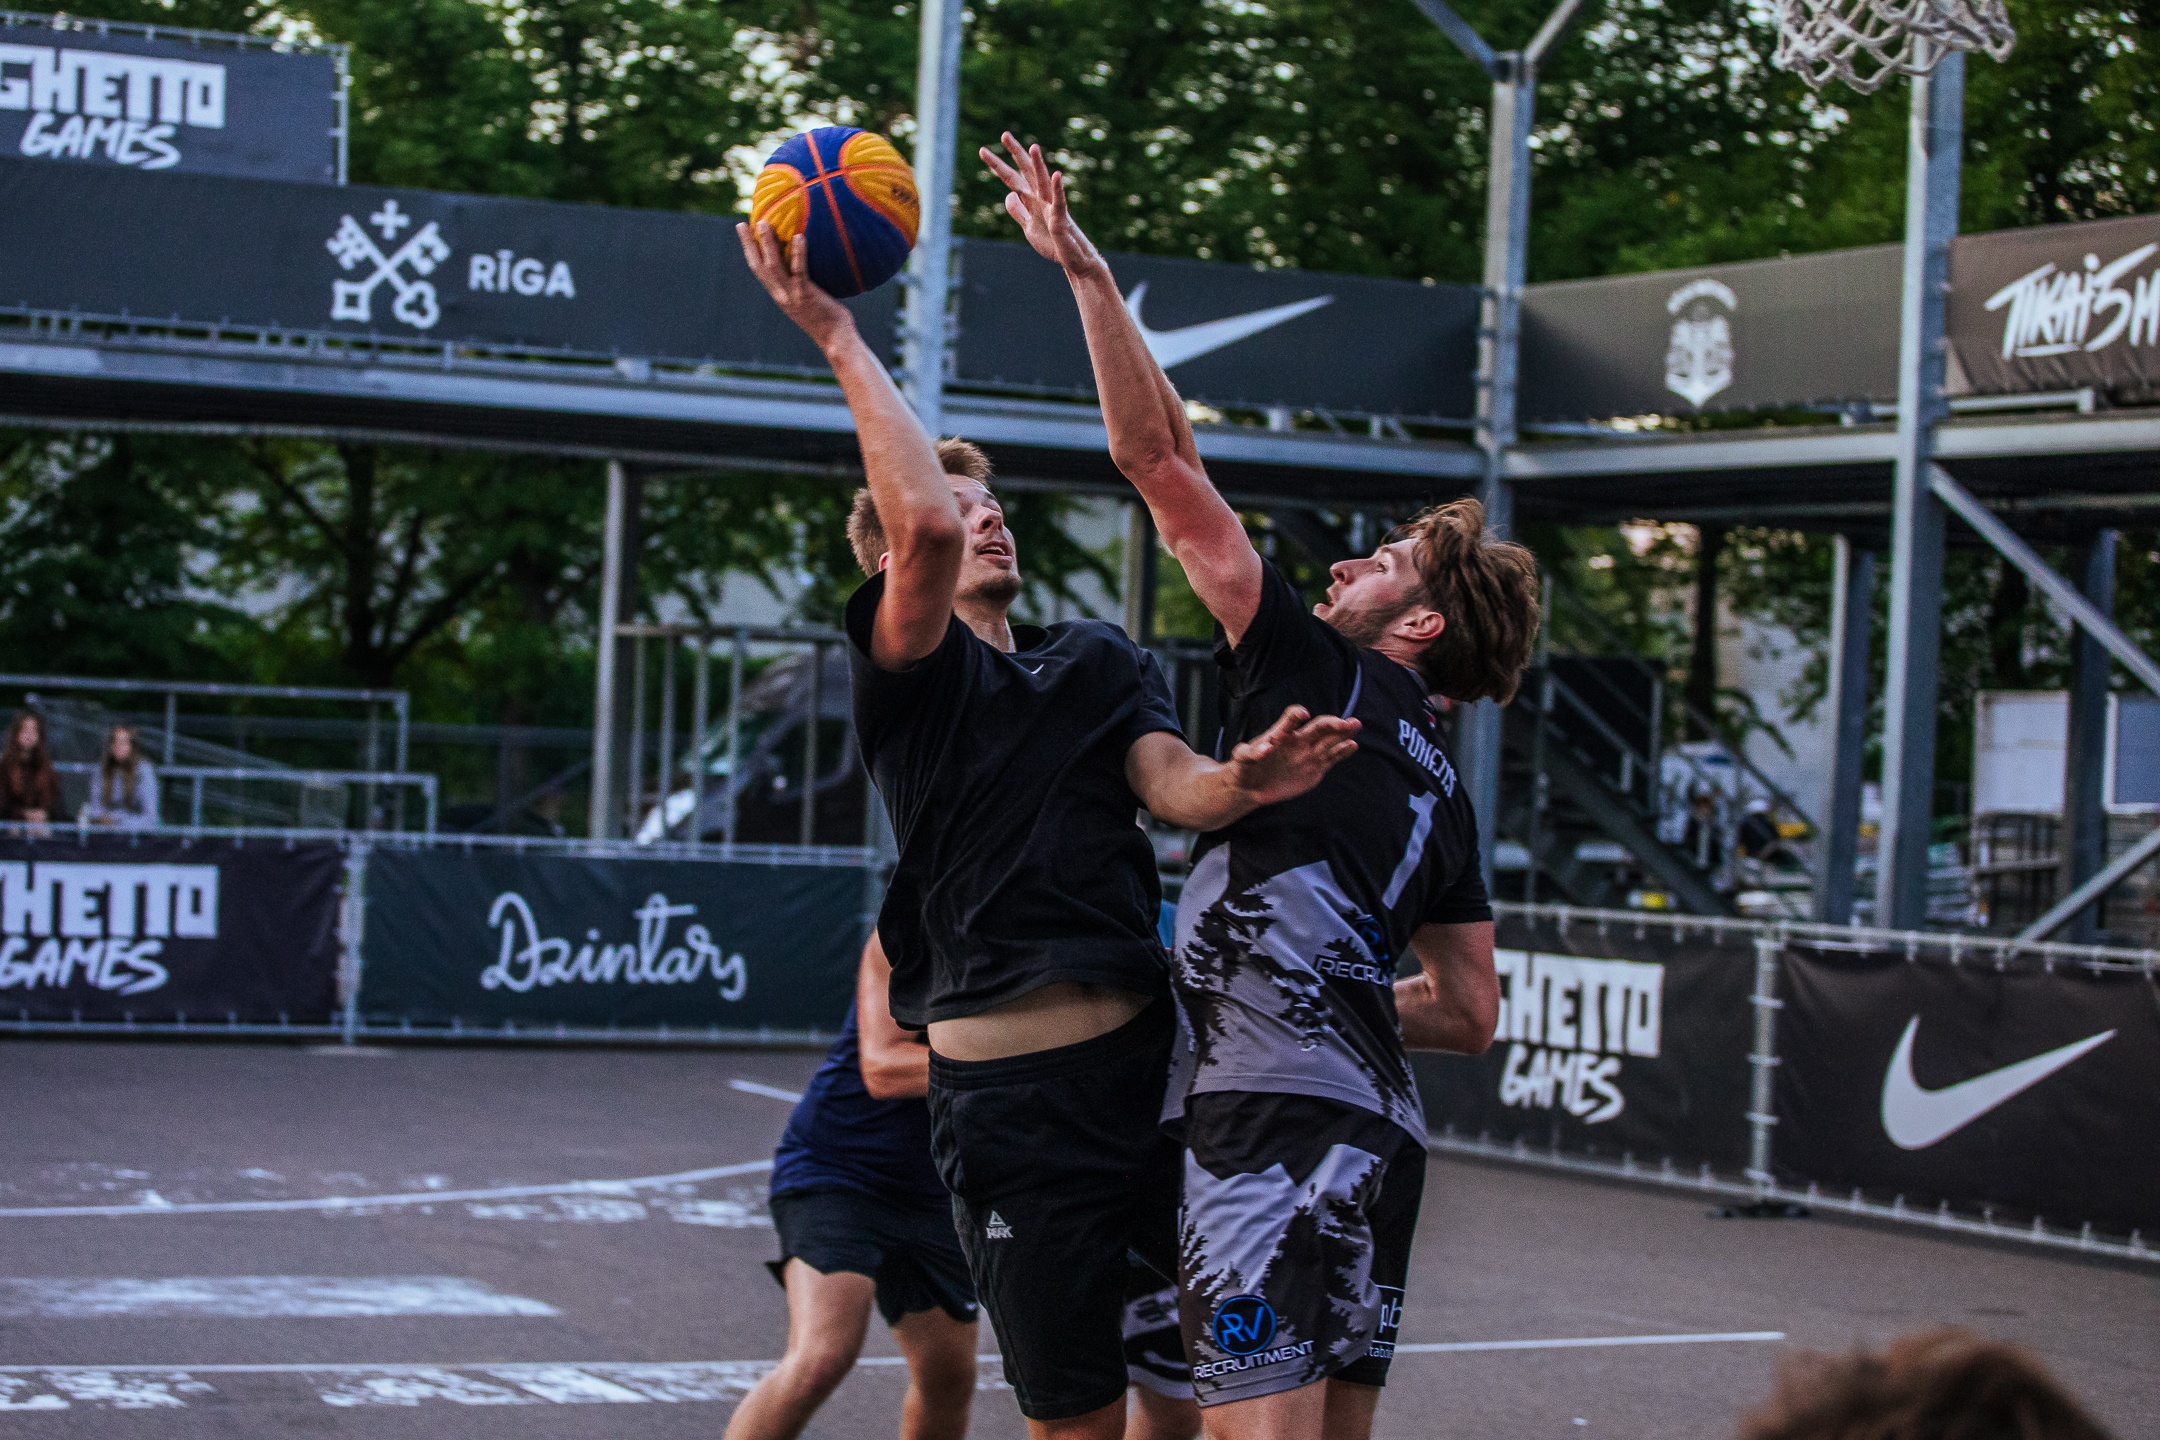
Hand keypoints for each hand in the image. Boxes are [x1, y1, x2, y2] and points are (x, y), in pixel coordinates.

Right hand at [736, 220, 856, 351]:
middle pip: (758, 266)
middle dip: (748, 244)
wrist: (836, 339)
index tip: (744, 233)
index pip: (758, 271)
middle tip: (742, 224)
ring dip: (767, 244)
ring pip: (773, 266)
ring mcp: (792, 295)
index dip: (749, 251)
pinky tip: (799, 237)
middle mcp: (780, 295)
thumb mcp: (809, 300)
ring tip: (764, 224)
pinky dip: (798, 253)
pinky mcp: (806, 295)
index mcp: (779, 295)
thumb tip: (807, 264)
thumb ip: (803, 284)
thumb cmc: (828, 319)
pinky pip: (800, 271)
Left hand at [980, 132, 1102, 274]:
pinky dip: (1058, 189)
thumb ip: (1018, 211)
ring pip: (1043, 182)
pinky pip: (1059, 202)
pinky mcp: (1061, 218)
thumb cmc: (1053, 242)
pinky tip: (1057, 175)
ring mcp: (1051, 206)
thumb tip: (1008, 195)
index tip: (983, 151)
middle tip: (1004, 135)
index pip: (1012, 178)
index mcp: (1031, 200)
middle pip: (1026, 172)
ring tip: (1034, 146)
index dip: (997, 165)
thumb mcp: (1028, 228)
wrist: (1073, 258)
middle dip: (1016, 154)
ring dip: (1039, 165)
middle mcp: (1041, 198)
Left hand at [1224, 706, 1359, 807]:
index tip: (1302, 714)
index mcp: (1280, 734)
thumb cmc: (1243, 768)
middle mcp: (1298, 741)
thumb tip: (1265, 748)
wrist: (1250, 787)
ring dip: (1343, 734)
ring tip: (1355, 724)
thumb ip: (1249, 753)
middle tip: (1346, 722)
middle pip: (1318, 728)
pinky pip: (1331, 759)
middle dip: (1332, 724)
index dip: (1295, 716)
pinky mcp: (1314, 769)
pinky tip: (1352, 745)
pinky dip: (1342, 752)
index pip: (1290, 719)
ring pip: (1329, 741)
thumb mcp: (1240, 759)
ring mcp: (1307, 754)